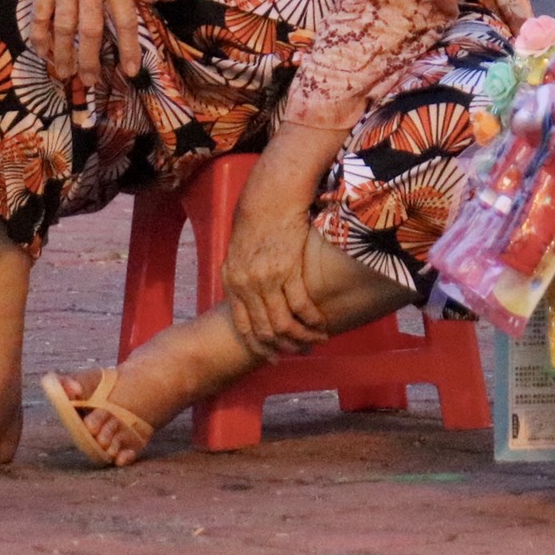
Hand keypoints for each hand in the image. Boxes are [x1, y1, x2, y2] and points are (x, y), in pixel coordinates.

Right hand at [22, 0, 156, 86]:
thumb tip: (153, 1)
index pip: (124, 17)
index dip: (127, 46)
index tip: (130, 70)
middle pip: (89, 29)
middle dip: (90, 60)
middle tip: (91, 83)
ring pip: (63, 25)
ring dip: (64, 54)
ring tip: (67, 75)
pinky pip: (39, 13)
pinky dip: (40, 36)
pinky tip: (44, 53)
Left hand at [220, 151, 331, 358]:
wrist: (269, 198)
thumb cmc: (256, 223)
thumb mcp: (237, 253)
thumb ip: (240, 278)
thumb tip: (248, 299)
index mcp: (233, 283)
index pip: (243, 326)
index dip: (258, 345)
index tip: (272, 356)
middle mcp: (247, 286)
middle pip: (265, 329)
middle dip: (283, 346)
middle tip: (299, 351)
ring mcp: (267, 279)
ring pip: (283, 323)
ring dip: (301, 337)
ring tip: (315, 340)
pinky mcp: (288, 270)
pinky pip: (300, 305)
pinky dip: (311, 319)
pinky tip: (320, 323)